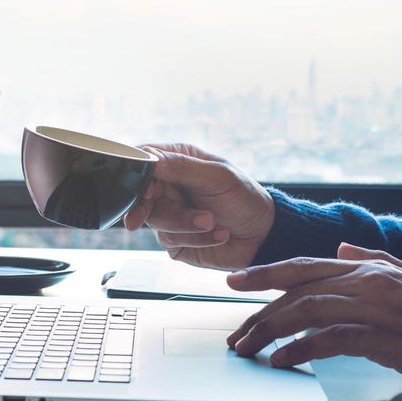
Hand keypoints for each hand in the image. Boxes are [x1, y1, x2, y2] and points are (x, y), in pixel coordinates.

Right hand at [123, 143, 274, 270]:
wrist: (263, 236)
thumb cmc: (245, 198)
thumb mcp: (218, 177)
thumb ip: (183, 167)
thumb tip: (150, 160)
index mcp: (177, 162)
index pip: (144, 161)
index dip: (138, 175)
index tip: (146, 188)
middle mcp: (169, 187)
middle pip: (141, 194)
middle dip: (151, 207)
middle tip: (146, 216)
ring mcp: (170, 214)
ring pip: (156, 220)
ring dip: (186, 224)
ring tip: (212, 222)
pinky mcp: (174, 240)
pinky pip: (171, 239)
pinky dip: (197, 238)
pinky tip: (218, 234)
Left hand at [226, 243, 401, 385]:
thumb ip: (372, 257)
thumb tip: (341, 248)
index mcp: (366, 268)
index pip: (303, 266)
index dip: (265, 273)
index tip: (235, 281)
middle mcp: (364, 282)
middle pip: (296, 292)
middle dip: (259, 312)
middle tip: (236, 334)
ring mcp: (371, 308)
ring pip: (305, 312)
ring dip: (271, 331)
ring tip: (249, 348)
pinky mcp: (380, 336)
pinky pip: (329, 340)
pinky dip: (300, 350)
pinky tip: (282, 361)